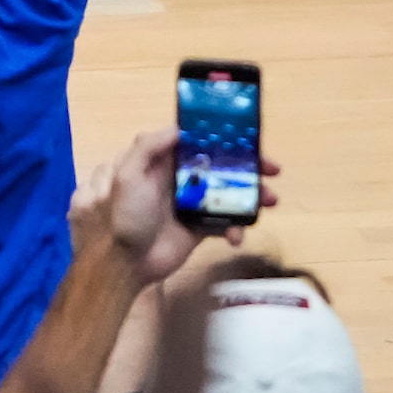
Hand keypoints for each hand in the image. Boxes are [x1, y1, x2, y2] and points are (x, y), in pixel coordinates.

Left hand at [71, 126, 279, 284]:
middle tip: (272, 171)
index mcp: (160, 163)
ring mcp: (188, 205)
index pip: (195, 143)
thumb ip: (148, 147)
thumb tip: (178, 129)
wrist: (120, 264)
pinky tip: (237, 237)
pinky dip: (236, 228)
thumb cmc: (121, 215)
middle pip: (217, 167)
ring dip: (250, 196)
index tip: (248, 140)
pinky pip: (223, 224)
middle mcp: (176, 180)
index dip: (221, 139)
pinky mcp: (197, 229)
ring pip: (226, 193)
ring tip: (271, 201)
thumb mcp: (127, 175)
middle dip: (246, 167)